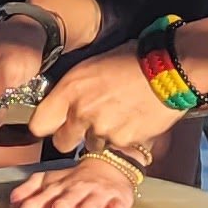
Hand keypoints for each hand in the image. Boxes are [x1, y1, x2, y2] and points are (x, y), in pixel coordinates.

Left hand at [3, 151, 140, 207]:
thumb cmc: (76, 178)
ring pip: (91, 205)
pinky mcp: (118, 197)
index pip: (39, 200)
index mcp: (57, 188)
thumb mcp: (51, 180)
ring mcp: (97, 193)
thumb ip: (31, 190)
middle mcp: (76, 189)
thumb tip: (12, 201)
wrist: (110, 163)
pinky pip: (118, 207)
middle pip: (65, 203)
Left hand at [25, 46, 191, 161]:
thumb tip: (63, 105)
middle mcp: (81, 112)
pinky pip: (115, 146)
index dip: (46, 126)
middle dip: (72, 136)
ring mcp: (102, 129)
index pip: (39, 125)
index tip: (54, 124)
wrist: (169, 68)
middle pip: (61, 143)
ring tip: (118, 116)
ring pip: (91, 146)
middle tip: (88, 124)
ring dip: (100, 137)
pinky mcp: (123, 141)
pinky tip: (133, 120)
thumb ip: (73, 90)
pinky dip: (122, 138)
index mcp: (70, 89)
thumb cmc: (131, 60)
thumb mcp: (92, 66)